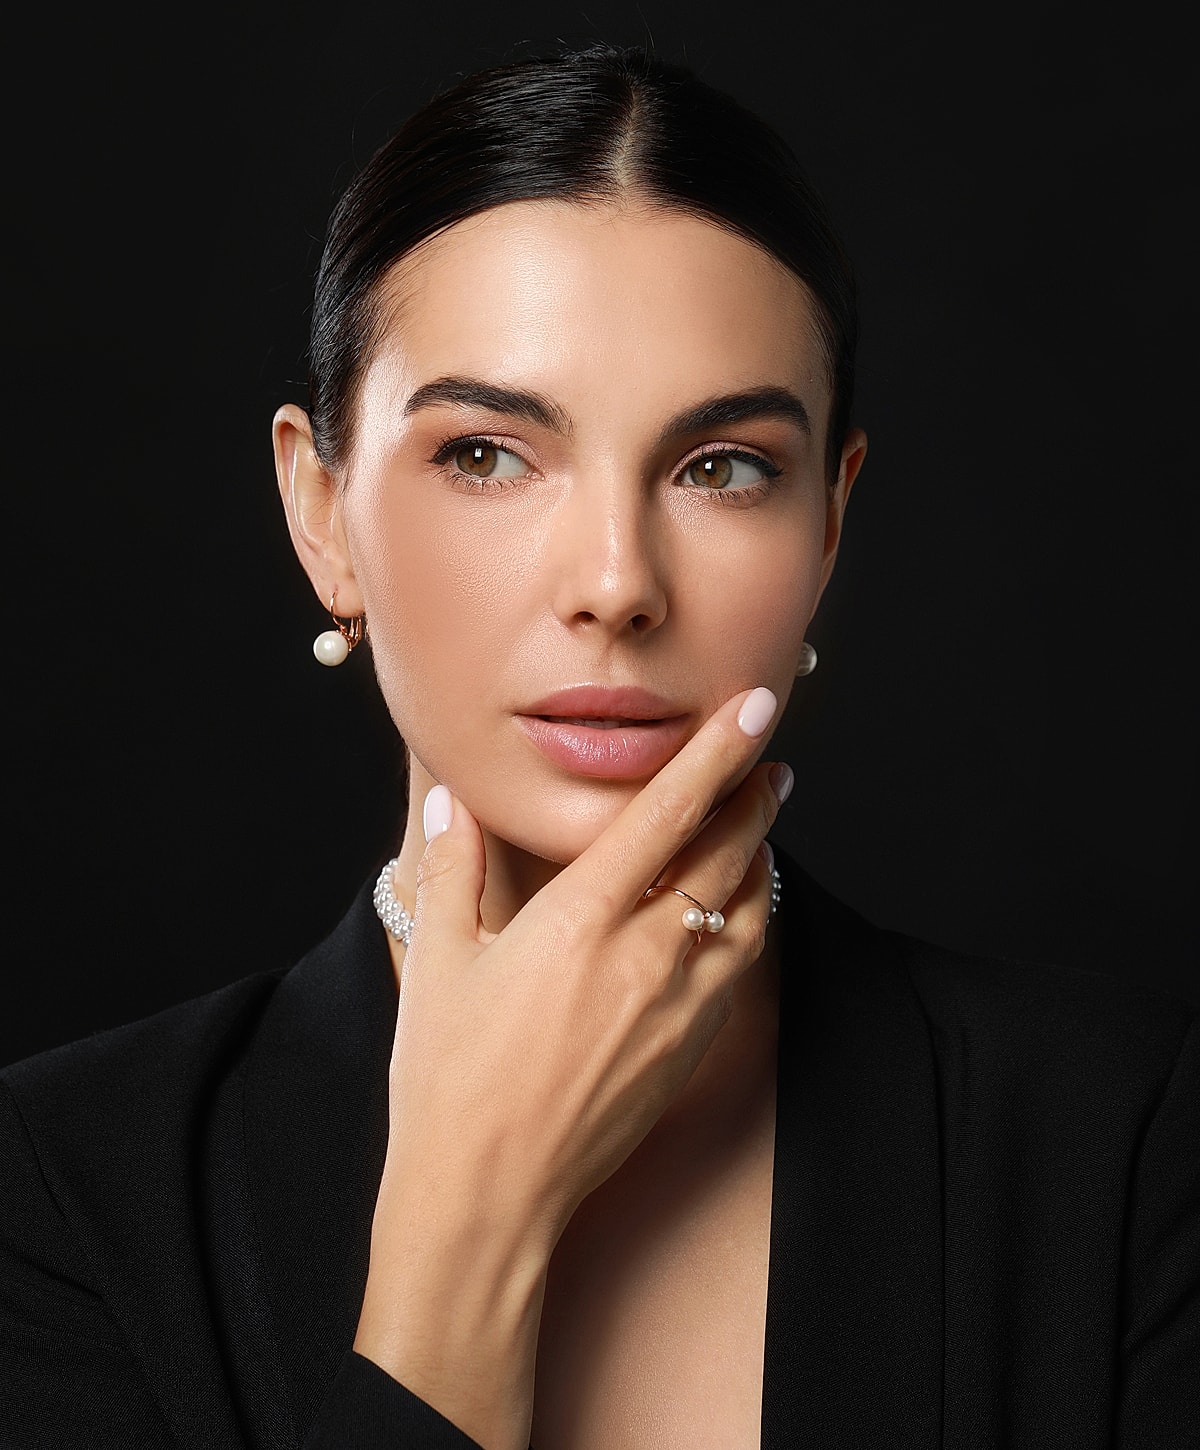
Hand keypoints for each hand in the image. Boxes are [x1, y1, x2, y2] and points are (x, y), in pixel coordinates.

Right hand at [355, 685, 787, 1448]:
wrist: (487, 1195)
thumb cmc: (449, 1079)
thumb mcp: (439, 961)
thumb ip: (456, 870)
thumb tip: (455, 803)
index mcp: (578, 920)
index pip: (666, 813)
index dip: (716, 753)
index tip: (754, 709)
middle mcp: (642, 956)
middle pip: (725, 854)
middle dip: (753, 796)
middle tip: (769, 756)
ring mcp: (675, 1007)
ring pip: (744, 908)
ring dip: (760, 854)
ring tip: (764, 819)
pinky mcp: (689, 1049)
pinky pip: (737, 965)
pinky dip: (748, 919)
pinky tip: (739, 908)